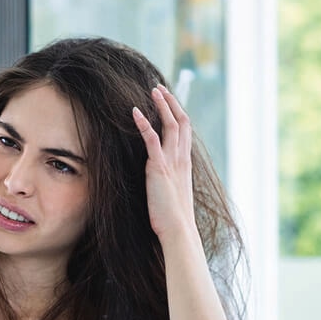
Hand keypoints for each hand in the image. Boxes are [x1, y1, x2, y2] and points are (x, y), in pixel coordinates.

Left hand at [133, 84, 196, 241]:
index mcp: (185, 164)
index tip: (168, 102)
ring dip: (161, 105)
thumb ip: (167, 181)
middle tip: (159, 88)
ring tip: (152, 90)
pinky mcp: (159, 168)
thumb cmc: (173, 219)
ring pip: (170, 125)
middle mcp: (181, 159)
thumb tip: (159, 179)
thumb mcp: (171, 195)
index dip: (177, 114)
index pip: (185, 132)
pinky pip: (152, 139)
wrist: (179, 230)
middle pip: (181, 122)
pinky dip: (144, 124)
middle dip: (171, 103)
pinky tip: (135, 112)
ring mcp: (172, 162)